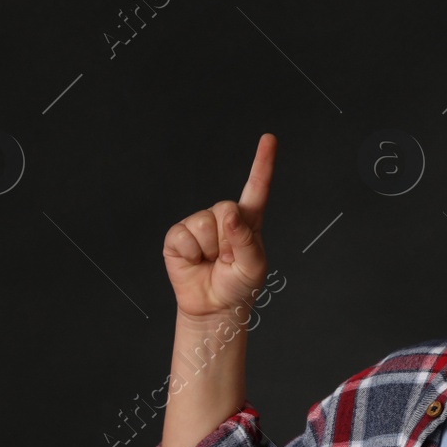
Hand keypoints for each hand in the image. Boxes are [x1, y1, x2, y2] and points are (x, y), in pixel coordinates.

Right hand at [163, 133, 274, 320]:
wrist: (214, 307)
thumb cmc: (239, 286)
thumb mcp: (254, 266)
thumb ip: (246, 239)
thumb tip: (228, 213)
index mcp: (248, 221)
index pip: (257, 188)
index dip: (262, 163)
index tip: (269, 138)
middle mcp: (222, 217)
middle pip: (225, 208)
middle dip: (227, 239)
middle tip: (226, 259)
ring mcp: (198, 224)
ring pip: (204, 223)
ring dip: (208, 249)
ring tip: (210, 261)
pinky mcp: (178, 236)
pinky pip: (183, 235)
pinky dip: (189, 253)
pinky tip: (194, 261)